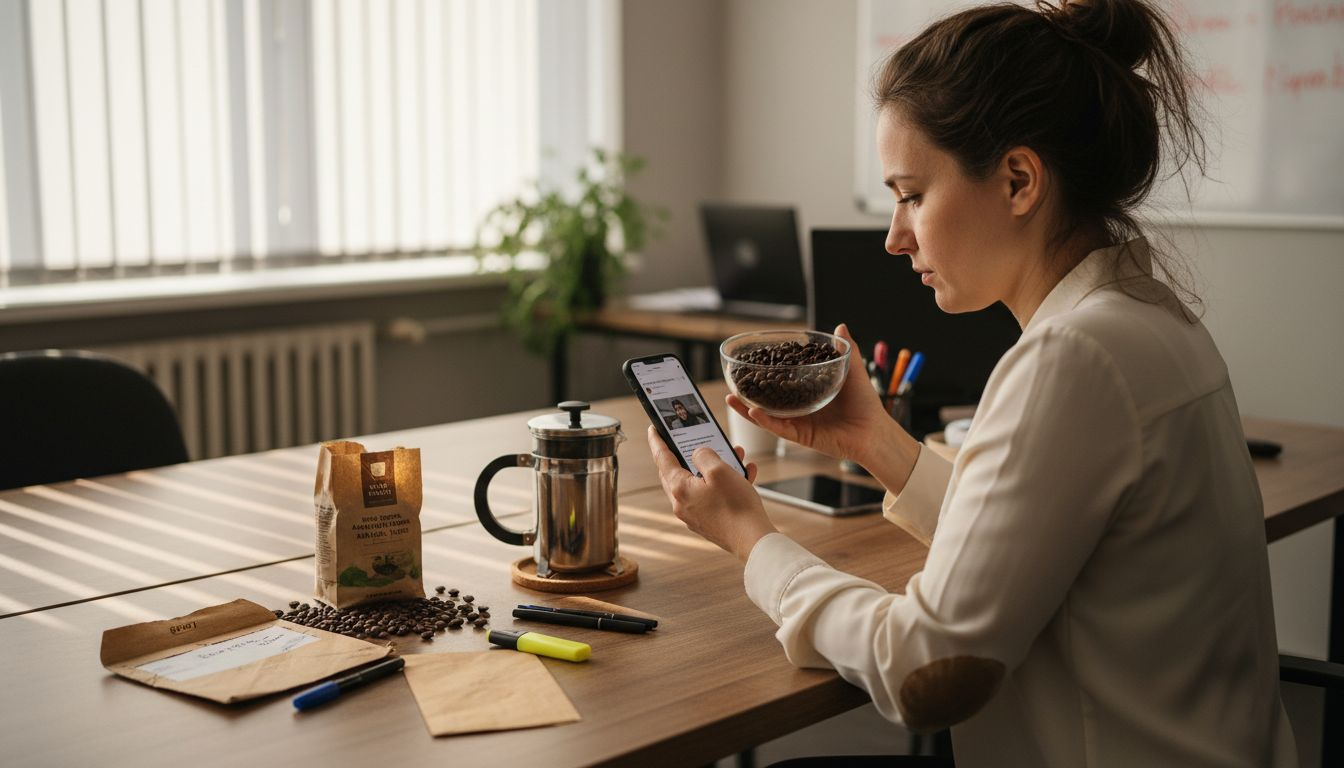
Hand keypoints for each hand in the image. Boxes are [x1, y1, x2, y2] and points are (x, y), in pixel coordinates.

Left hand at [646, 426, 776, 561]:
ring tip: (734, 454)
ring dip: (716, 467)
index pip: (662, 458)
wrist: (753, 540)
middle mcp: (682, 504)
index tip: (654, 429)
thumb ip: (704, 455)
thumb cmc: (736, 506)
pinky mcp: (709, 521)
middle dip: (690, 453)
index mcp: (679, 489)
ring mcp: (695, 515)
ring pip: (700, 483)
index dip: (658, 441)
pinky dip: (725, 483)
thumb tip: (698, 455)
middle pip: (679, 471)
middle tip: (694, 439)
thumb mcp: (719, 470)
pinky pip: (713, 496)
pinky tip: (745, 474)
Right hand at [727, 323, 898, 465]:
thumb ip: (846, 350)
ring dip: (747, 407)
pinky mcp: (800, 435)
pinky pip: (777, 427)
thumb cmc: (865, 404)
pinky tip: (753, 411)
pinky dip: (764, 420)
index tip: (752, 361)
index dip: (767, 371)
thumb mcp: (853, 371)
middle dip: (749, 390)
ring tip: (731, 396)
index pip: (782, 380)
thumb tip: (840, 326)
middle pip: (768, 398)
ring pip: (766, 414)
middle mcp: (799, 407)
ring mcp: (798, 422)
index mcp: (808, 391)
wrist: (873, 431)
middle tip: (734, 379)